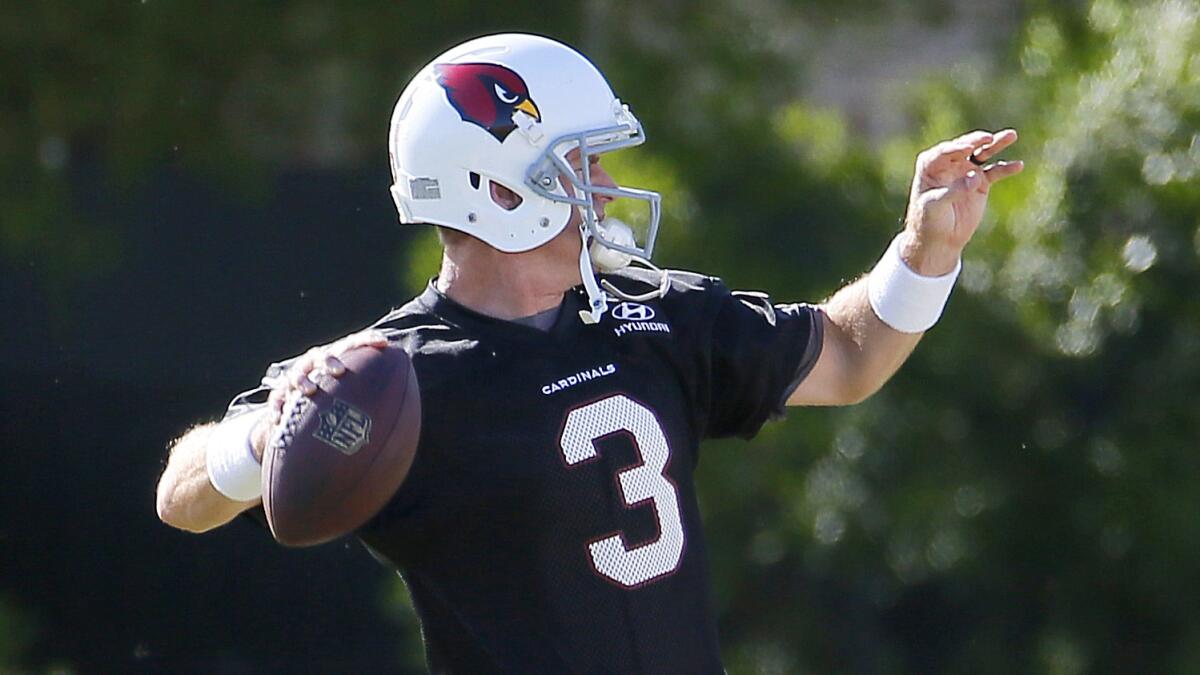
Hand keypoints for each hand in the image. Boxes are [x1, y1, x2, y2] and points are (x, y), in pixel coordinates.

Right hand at [252, 329, 389, 459]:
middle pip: (323, 356)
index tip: (382, 343)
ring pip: (297, 374)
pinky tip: (279, 420)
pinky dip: (278, 408)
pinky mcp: (280, 395)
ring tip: (309, 390)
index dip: (368, 340)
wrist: (302, 408)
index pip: (354, 345)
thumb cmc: (337, 401)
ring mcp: (296, 377)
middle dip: (330, 361)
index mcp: (338, 360)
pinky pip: (277, 400)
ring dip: (302, 380)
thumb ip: (377, 400)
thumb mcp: (357, 398)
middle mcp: (317, 364)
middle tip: (339, 370)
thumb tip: (411, 415)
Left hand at [902, 129, 1023, 274]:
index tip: (967, 148)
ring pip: (983, 153)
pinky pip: (995, 171)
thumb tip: (975, 176)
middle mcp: (949, 163)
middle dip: (977, 140)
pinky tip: (1018, 166)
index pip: (944, 152)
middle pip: (965, 147)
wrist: (939, 238)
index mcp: (931, 165)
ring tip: (1011, 135)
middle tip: (987, 138)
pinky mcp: (981, 182)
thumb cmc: (929, 220)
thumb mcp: (935, 205)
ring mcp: (966, 170)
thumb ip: (954, 190)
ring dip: (996, 144)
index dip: (955, 148)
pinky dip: (1006, 168)